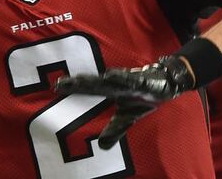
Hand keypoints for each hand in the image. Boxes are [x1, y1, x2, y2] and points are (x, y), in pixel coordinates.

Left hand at [55, 55, 193, 148]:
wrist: (165, 84)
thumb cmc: (141, 98)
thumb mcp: (128, 118)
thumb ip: (115, 130)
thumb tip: (102, 146)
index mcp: (110, 91)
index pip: (88, 90)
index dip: (73, 89)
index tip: (56, 88)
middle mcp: (115, 84)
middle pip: (92, 84)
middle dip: (77, 84)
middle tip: (59, 84)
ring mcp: (127, 81)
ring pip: (107, 80)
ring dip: (93, 80)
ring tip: (79, 80)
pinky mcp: (141, 80)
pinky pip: (129, 79)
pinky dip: (120, 77)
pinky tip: (110, 75)